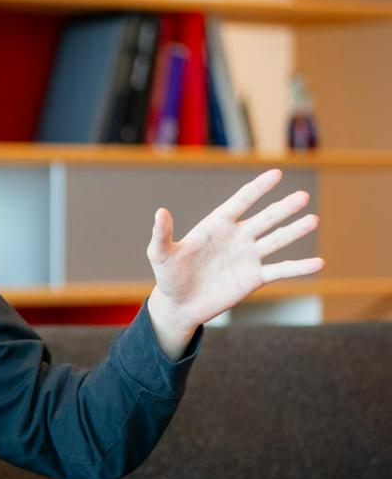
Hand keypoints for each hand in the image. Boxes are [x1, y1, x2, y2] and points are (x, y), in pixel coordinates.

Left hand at [147, 168, 324, 335]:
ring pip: (277, 240)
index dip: (257, 188)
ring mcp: (248, 256)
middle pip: (265, 218)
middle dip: (283, 208)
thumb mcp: (161, 255)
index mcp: (216, 225)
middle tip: (302, 197)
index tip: (276, 174)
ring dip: (295, 231)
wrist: (179, 304)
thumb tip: (160, 212)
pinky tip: (318, 263)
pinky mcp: (255, 278)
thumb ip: (162, 234)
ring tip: (313, 220)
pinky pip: (280, 270)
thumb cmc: (168, 276)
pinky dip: (299, 267)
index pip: (241, 201)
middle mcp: (237, 237)